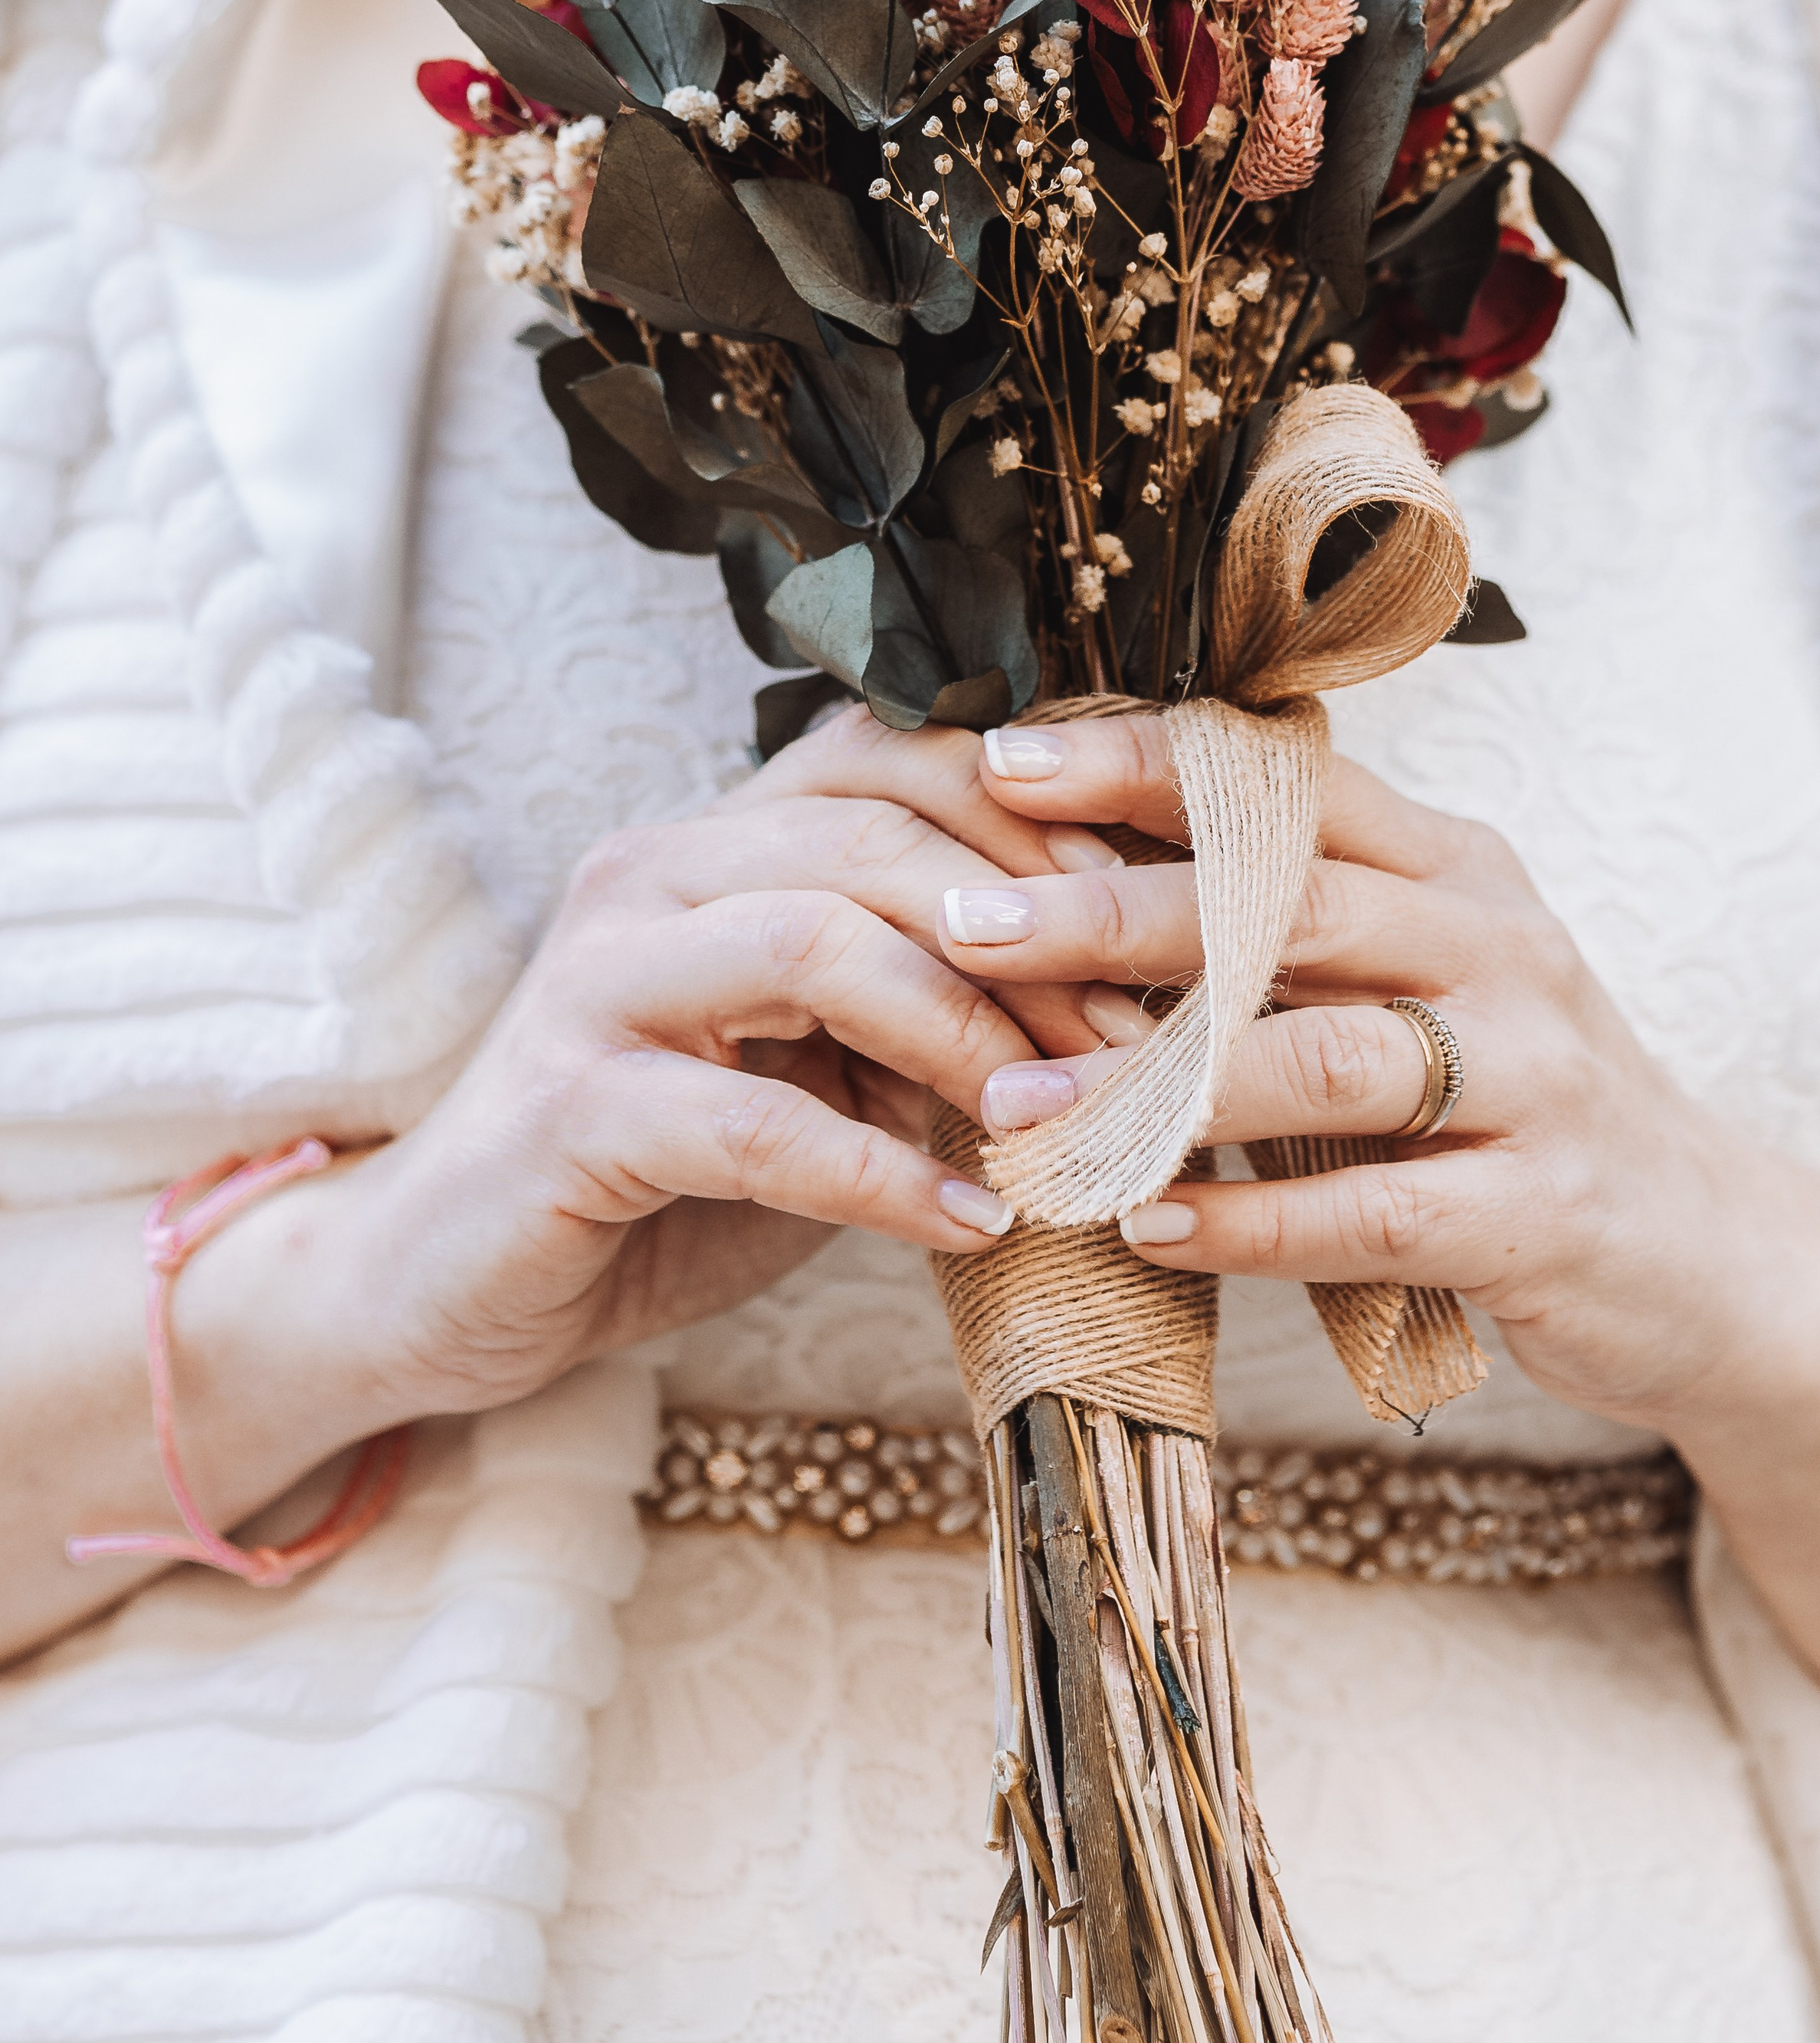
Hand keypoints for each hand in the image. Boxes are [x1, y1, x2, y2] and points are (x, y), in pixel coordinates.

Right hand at [259, 709, 1141, 1437]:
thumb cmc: (658, 1180)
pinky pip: (755, 1122)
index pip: (892, 757)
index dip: (1036, 815)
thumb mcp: (818, 1080)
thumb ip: (926, 1023)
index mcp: (717, 845)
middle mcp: (650, 876)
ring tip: (1059, 1118)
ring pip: (815, 943)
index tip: (1150, 912)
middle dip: (1029, 936)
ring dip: (965, 1033)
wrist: (445, 1286)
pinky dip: (884, 1176)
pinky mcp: (567, 1110)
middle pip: (872, 838)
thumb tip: (1118, 1011)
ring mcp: (597, 983)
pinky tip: (971, 1222)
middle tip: (1136, 1038)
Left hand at [939, 713, 1819, 1436]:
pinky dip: (1255, 1221)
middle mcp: (1499, 946)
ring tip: (1021, 1105)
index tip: (999, 764)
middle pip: (1291, 903)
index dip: (1143, 765)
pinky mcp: (1544, 1214)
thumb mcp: (1416, 981)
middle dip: (1116, 910)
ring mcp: (1533, 1079)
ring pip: (1329, 1057)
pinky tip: (1148, 1225)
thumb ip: (1283, 928)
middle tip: (969, 923)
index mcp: (1454, 868)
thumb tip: (1064, 874)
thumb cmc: (1509, 1104)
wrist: (1710, 1256)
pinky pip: (1378, 1211)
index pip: (1287, 784)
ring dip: (1159, 1084)